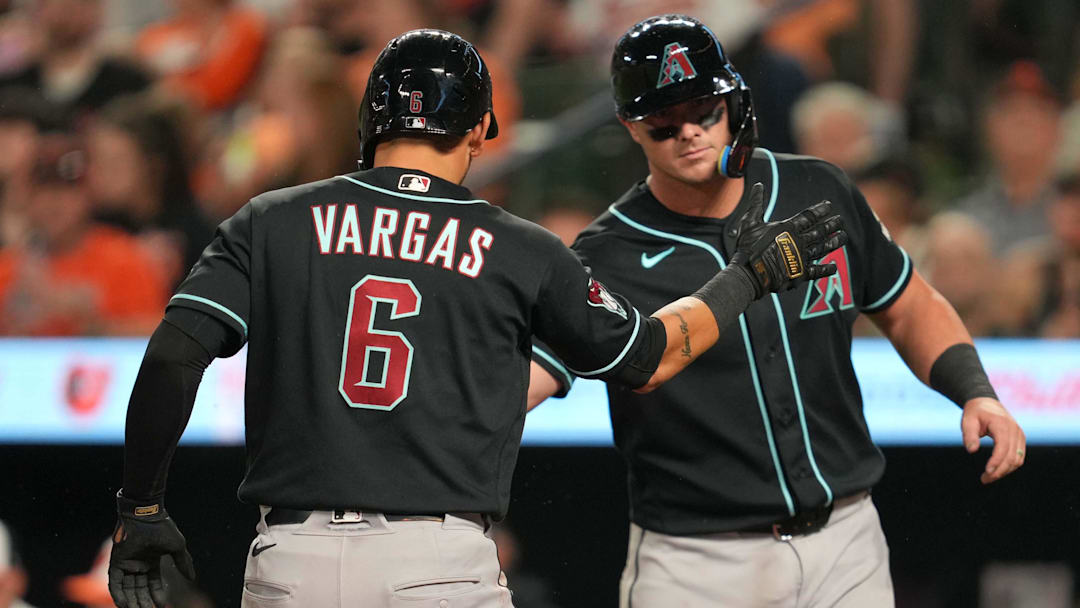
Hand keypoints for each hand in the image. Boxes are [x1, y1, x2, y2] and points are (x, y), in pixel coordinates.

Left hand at [108, 493, 195, 607]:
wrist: (146, 515)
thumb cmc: (162, 528)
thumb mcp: (177, 547)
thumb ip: (184, 563)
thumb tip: (192, 578)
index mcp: (152, 561)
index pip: (153, 583)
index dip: (157, 594)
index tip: (161, 606)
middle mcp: (138, 564)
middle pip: (139, 589)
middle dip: (143, 601)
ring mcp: (127, 563)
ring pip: (127, 588)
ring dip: (131, 601)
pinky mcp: (116, 562)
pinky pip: (115, 583)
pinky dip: (119, 594)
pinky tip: (125, 605)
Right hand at [729, 183, 846, 297]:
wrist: (749, 273)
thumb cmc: (748, 248)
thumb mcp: (750, 222)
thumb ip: (756, 203)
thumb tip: (758, 185)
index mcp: (788, 228)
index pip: (808, 216)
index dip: (820, 210)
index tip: (829, 205)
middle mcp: (798, 242)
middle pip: (820, 231)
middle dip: (832, 225)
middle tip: (841, 220)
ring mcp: (801, 258)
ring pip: (822, 248)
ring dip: (834, 242)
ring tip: (843, 236)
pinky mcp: (800, 274)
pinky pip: (816, 271)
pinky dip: (826, 269)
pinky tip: (834, 266)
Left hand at [961, 397, 1025, 483]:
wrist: (985, 402)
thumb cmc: (975, 412)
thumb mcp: (967, 421)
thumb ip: (969, 435)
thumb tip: (972, 450)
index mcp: (1002, 425)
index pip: (1003, 447)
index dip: (996, 462)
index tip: (986, 472)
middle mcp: (1015, 430)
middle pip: (1012, 456)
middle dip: (999, 471)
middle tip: (984, 480)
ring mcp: (1020, 435)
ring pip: (1017, 459)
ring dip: (1004, 471)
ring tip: (988, 477)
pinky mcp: (1020, 439)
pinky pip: (1019, 457)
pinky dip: (1009, 466)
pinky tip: (996, 471)